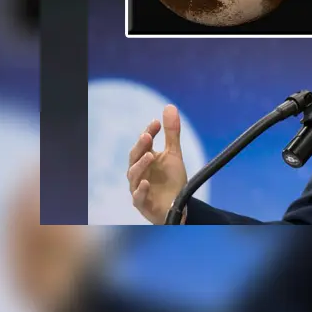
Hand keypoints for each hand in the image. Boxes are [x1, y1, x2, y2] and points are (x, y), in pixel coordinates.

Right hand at [127, 104, 188, 224]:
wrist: (177, 205)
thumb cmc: (172, 179)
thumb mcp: (174, 154)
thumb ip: (172, 133)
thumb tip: (169, 106)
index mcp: (145, 158)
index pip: (144, 142)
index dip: (149, 132)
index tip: (157, 122)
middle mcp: (139, 172)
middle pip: (134, 157)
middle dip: (140, 146)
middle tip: (147, 135)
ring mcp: (138, 187)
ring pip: (134, 175)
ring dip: (141, 165)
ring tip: (150, 155)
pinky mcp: (142, 203)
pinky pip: (138, 197)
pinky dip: (141, 190)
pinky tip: (147, 183)